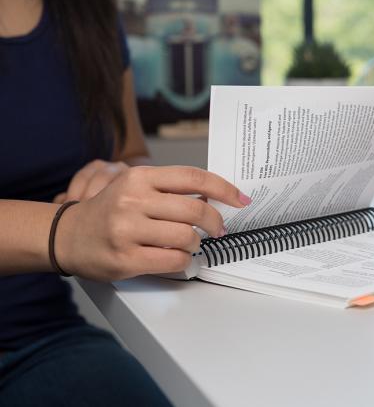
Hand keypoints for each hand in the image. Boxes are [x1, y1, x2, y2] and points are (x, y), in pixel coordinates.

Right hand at [54, 165, 250, 280]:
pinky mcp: (125, 259)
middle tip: (218, 229)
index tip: (241, 199)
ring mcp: (127, 230)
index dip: (223, 188)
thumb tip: (213, 196)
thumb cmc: (110, 211)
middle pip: (195, 209)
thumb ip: (171, 189)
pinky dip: (184, 260)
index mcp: (139, 178)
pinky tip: (178, 256)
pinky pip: (174, 260)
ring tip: (189, 242)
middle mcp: (133, 201)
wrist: (67, 236)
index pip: (193, 177)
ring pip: (187, 236)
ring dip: (196, 242)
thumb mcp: (136, 188)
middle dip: (215, 222)